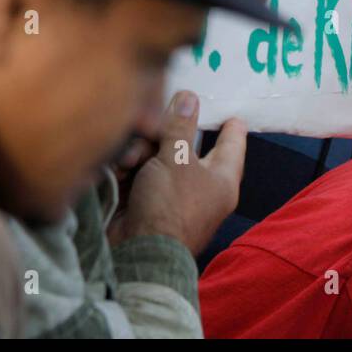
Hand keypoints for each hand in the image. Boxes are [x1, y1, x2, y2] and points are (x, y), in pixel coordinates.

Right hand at [107, 91, 246, 255]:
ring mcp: (171, 195)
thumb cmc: (169, 206)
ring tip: (130, 161)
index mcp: (222, 178)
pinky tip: (119, 171)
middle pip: (185, 145)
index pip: (232, 144)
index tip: (231, 111)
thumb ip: (180, 127)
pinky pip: (140, 173)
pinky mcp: (145, 202)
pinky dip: (129, 170)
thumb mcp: (176, 159)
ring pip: (157, 156)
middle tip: (149, 126)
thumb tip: (189, 97)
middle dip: (163, 135)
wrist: (137, 254)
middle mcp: (200, 186)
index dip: (230, 125)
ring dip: (140, 153)